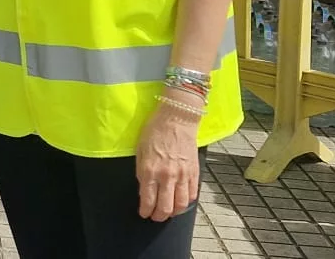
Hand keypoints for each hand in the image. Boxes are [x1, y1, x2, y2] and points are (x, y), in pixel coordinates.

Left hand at [135, 97, 201, 221]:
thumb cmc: (155, 131)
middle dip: (159, 216)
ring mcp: (182, 175)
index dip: (145, 211)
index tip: (144, 213)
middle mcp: (167, 176)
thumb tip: (144, 190)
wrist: (177, 118)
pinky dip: (186, 202)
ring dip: (173, 212)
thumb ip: (142, 173)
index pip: (148, 200)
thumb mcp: (140, 151)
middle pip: (165, 208)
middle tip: (155, 217)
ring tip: (168, 212)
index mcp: (150, 170)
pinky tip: (181, 200)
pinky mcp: (194, 172)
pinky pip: (192, 194)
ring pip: (181, 205)